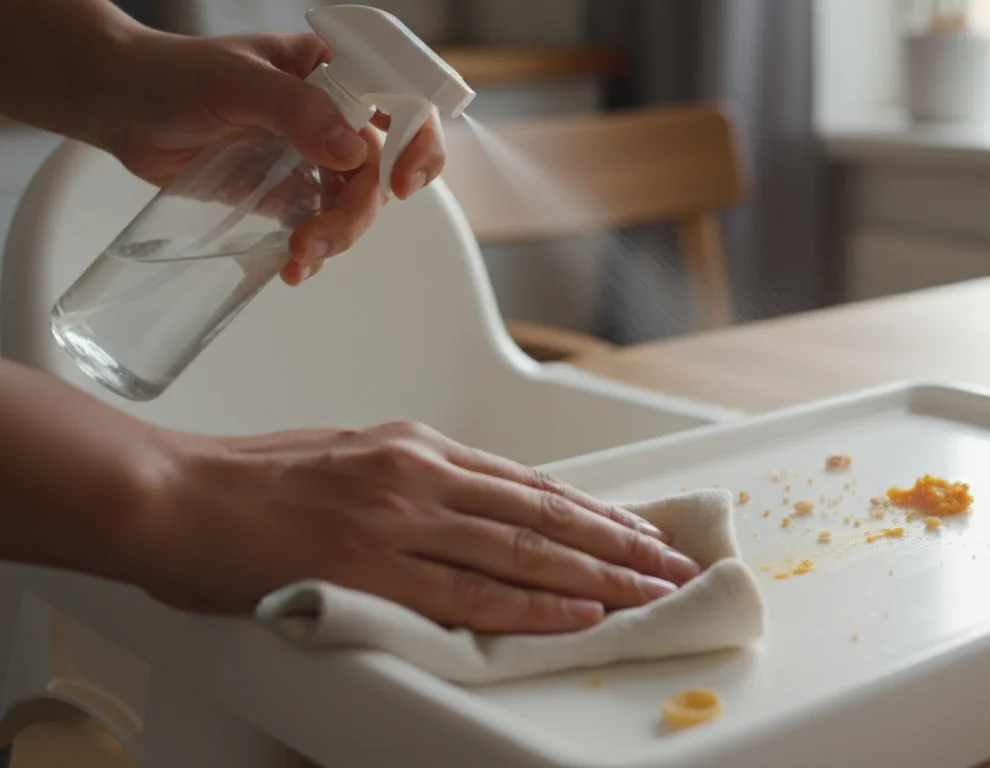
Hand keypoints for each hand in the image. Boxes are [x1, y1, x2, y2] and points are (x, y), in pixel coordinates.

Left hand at [99, 29, 445, 285]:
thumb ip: (296, 110)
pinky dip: (314, 251)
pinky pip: (321, 224)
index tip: (402, 182)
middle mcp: (334, 113)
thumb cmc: (172, 75)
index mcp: (335, 71)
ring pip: (354, 204)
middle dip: (357, 211)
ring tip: (298, 257)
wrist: (120, 106)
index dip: (417, 144)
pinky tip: (294, 267)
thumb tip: (353, 153)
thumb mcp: (235, 83)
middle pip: (380, 170)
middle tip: (318, 237)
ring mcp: (313, 155)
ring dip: (336, 236)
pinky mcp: (288, 191)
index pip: (403, 104)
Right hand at [133, 421, 701, 633]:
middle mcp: (421, 474)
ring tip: (652, 591)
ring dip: (599, 574)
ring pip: (525, 550)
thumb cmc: (249, 482)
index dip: (594, 511)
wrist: (170, 493)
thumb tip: (467, 508)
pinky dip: (533, 605)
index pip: (530, 484)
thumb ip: (413, 482)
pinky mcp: (370, 567)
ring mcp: (399, 518)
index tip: (639, 531)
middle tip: (674, 564)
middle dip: (620, 542)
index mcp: (417, 448)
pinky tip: (579, 614)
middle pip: (545, 513)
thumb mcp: (350, 459)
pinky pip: (470, 592)